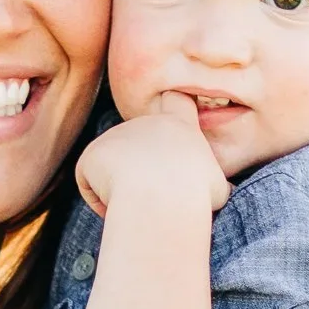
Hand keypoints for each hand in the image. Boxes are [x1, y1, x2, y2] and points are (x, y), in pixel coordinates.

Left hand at [75, 94, 228, 220]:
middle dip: (140, 170)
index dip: (171, 106)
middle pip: (139, 146)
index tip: (171, 113)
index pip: (176, 101)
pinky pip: (91, 182)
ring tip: (137, 205)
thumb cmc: (195, 196)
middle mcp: (145, 123)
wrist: (162, 197)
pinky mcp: (92, 153)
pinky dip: (100, 199)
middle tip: (152, 197)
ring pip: (113, 168)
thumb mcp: (216, 188)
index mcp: (179, 126)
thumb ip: (211, 182)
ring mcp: (116, 134)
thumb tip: (214, 189)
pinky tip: (115, 207)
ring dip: (120, 189)